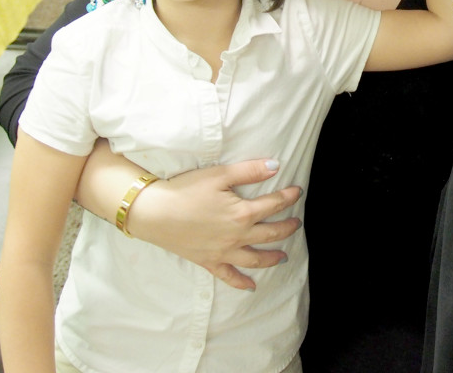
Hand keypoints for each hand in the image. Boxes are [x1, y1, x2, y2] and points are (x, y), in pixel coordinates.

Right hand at [127, 160, 302, 289]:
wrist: (154, 213)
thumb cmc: (185, 190)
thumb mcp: (219, 174)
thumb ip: (249, 171)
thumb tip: (276, 166)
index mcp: (242, 213)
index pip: (274, 204)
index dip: (288, 196)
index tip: (298, 191)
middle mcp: (237, 236)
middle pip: (270, 234)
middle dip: (287, 228)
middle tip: (296, 224)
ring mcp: (223, 252)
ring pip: (255, 259)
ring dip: (272, 258)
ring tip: (284, 256)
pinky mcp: (208, 262)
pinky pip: (229, 276)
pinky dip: (241, 283)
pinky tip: (251, 287)